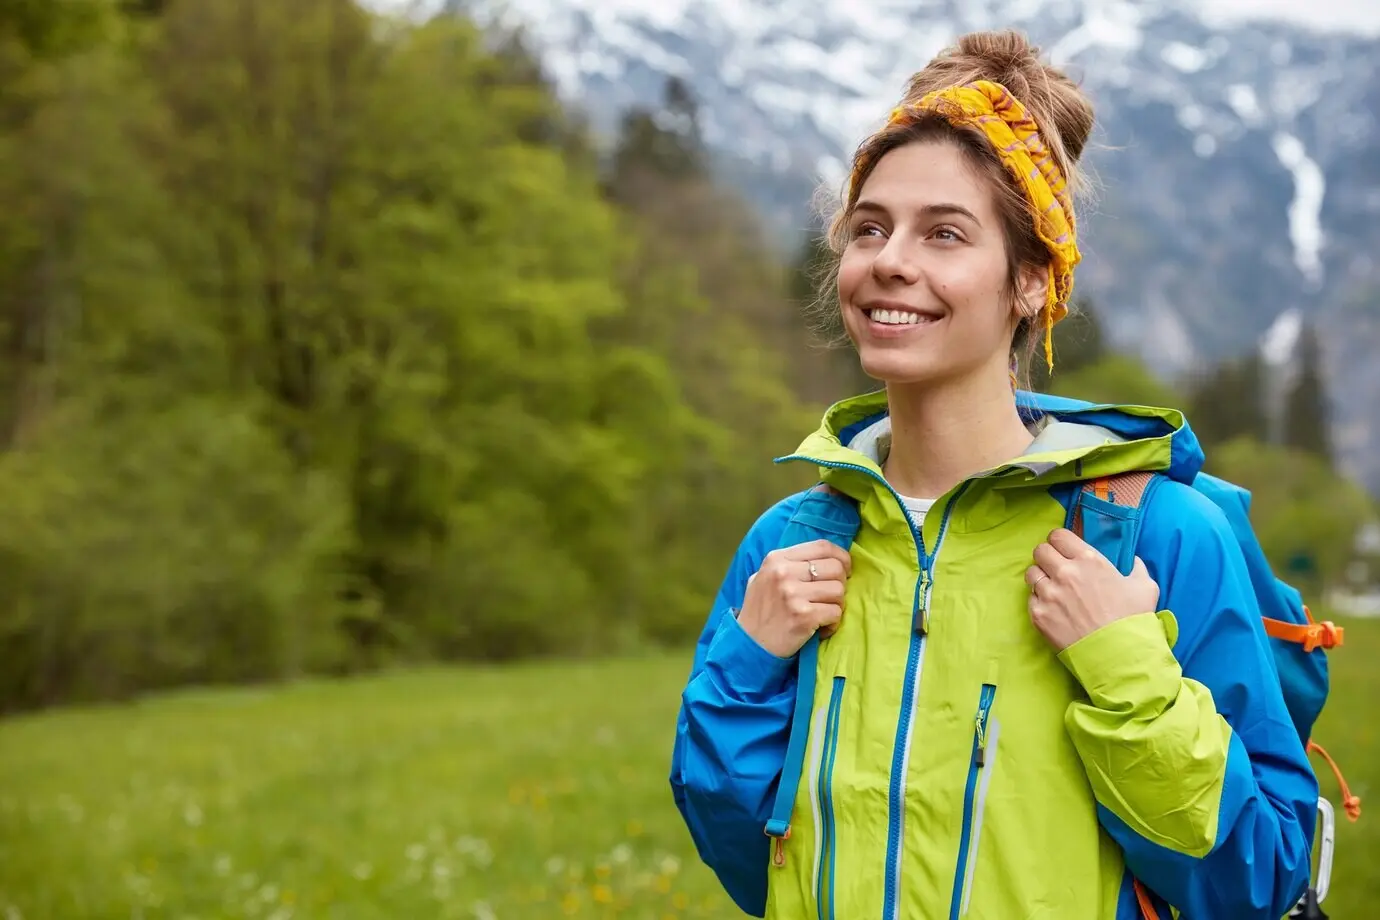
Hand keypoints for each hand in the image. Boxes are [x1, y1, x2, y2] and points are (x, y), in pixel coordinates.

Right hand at [737, 540, 851, 657]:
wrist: (749, 645)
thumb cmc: (760, 611)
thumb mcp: (764, 577)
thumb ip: (789, 564)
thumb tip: (826, 558)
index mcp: (777, 559)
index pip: (822, 546)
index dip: (841, 557)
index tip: (844, 570)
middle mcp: (784, 572)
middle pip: (835, 568)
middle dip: (840, 583)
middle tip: (831, 597)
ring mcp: (793, 594)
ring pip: (839, 591)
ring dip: (837, 605)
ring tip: (823, 614)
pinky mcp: (803, 616)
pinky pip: (836, 613)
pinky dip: (832, 623)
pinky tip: (820, 628)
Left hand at [1025, 528, 1159, 651]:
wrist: (1118, 655)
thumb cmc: (1132, 620)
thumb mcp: (1145, 588)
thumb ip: (1137, 568)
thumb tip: (1134, 560)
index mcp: (1088, 560)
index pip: (1058, 536)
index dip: (1059, 541)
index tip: (1062, 549)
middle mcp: (1064, 572)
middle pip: (1040, 551)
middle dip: (1047, 556)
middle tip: (1055, 567)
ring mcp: (1049, 593)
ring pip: (1031, 573)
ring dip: (1040, 577)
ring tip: (1051, 588)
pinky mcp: (1038, 614)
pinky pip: (1030, 598)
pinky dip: (1038, 600)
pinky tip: (1052, 608)